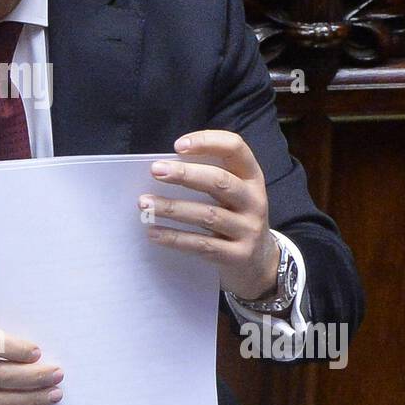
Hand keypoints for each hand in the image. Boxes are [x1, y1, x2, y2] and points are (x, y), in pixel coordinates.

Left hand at [140, 130, 278, 300]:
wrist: (259, 262)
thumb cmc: (234, 217)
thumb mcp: (233, 193)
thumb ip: (208, 177)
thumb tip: (163, 169)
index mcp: (251, 177)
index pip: (235, 148)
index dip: (207, 142)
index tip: (178, 145)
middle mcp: (254, 200)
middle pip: (220, 181)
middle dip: (185, 174)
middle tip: (155, 170)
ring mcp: (248, 229)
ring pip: (208, 215)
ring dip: (173, 208)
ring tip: (145, 203)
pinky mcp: (238, 256)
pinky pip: (202, 245)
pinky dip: (175, 238)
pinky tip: (154, 232)